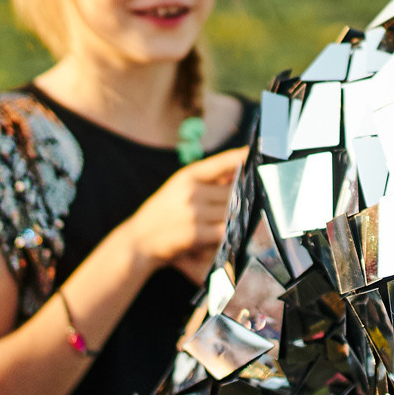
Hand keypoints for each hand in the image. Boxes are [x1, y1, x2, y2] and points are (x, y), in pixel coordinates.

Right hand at [125, 148, 246, 281]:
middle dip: (244, 198)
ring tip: (244, 222)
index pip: (220, 163)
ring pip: (231, 211)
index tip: (254, 153)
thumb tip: (238, 176)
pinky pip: (224, 231)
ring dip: (238, 218)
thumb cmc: (162, 215)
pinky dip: (230, 234)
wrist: (137, 241)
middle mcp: (191, 191)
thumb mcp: (178, 190)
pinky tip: (232, 237)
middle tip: (256, 200)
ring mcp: (193, 212)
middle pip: (233, 191)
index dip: (240, 157)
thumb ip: (206, 183)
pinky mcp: (195, 233)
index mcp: (187, 176)